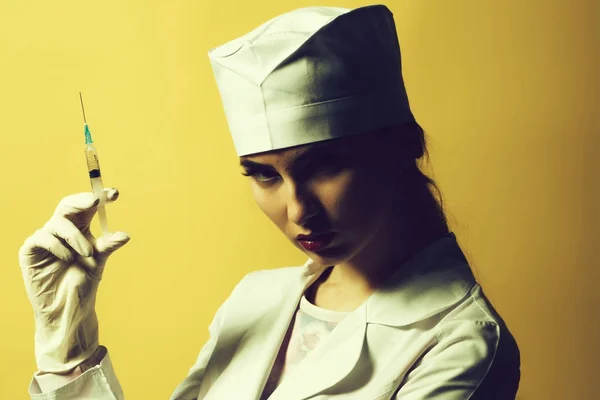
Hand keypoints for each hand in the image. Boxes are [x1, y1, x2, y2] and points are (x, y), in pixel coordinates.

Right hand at [19, 189, 129, 372]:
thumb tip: (125, 235)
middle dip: (82, 200)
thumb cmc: (83, 282)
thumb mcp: (99, 260)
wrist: (68, 308)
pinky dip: (58, 246)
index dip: (99, 197)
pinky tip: (67, 258)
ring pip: (58, 223)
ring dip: (75, 237)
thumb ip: (109, 245)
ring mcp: (45, 239)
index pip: (87, 207)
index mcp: (80, 228)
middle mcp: (62, 230)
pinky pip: (42, 237)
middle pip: (67, 205)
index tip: (114, 193)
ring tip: (87, 254)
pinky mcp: (30, 250)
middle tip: (96, 200)